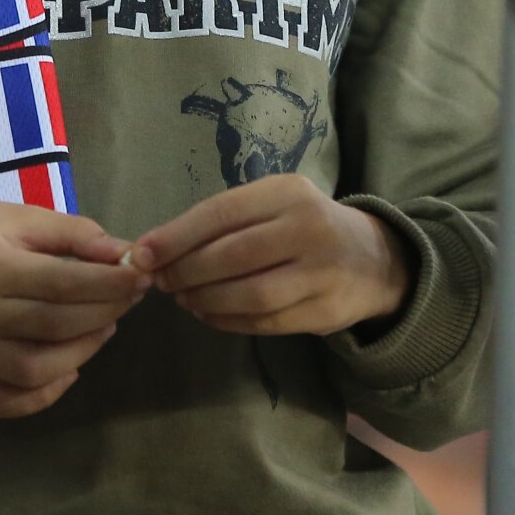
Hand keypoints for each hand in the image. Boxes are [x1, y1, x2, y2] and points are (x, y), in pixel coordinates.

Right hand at [0, 197, 149, 418]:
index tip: (140, 275)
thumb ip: (72, 233)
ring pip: (35, 369)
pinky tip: (71, 368)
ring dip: (83, 351)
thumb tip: (121, 255)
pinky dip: (46, 394)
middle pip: (54, 325)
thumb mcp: (20, 217)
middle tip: (132, 296)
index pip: (61, 282)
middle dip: (104, 311)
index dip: (108, 282)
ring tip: (106, 326)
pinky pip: (9, 401)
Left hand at [131, 175, 415, 337]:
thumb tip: (156, 248)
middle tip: (159, 281)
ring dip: (205, 300)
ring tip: (182, 298)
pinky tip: (208, 314)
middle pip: (232, 256)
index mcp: (287, 192)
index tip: (140, 253)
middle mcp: (307, 229)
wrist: (374, 259)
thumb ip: (224, 220)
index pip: (221, 213)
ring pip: (249, 294)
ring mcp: (320, 273)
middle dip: (185, 271)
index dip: (176, 236)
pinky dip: (228, 321)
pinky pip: (266, 322)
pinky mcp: (325, 312)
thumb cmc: (304, 224)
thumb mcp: (272, 203)